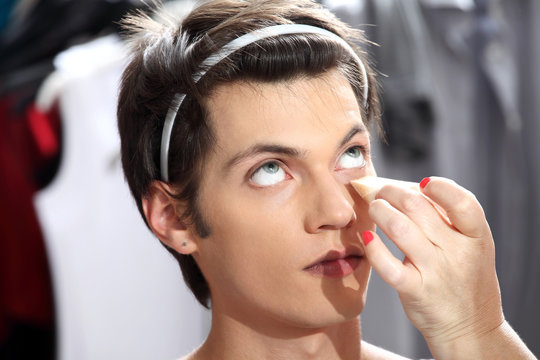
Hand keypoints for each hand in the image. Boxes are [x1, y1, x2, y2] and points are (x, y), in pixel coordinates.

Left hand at [362, 177, 507, 356]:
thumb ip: (448, 219)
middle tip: (381, 191)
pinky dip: (373, 248)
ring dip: (379, 212)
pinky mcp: (415, 291)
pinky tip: (367, 237)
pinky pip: (387, 265)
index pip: (463, 202)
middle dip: (392, 192)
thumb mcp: (471, 247)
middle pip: (418, 208)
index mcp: (476, 237)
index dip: (440, 187)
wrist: (471, 328)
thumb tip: (409, 188)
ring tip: (373, 208)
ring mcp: (436, 272)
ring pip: (399, 229)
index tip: (422, 183)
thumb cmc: (465, 277)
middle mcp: (458, 252)